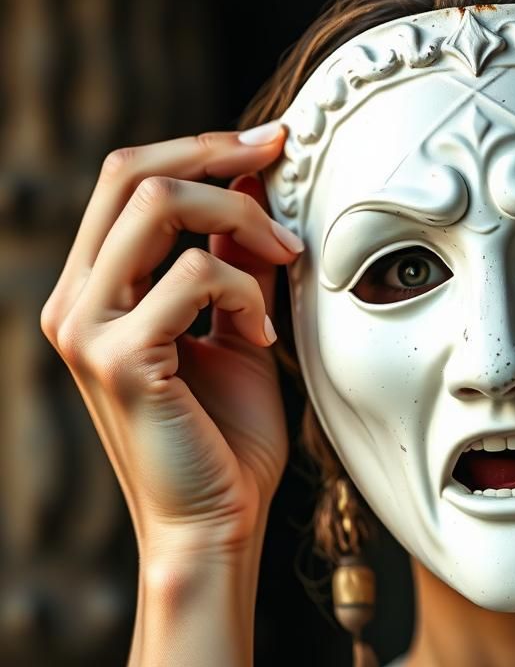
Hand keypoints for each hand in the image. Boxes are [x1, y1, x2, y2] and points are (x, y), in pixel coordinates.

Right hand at [40, 124, 301, 557]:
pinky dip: (248, 293)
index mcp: (95, 291)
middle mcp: (74, 301)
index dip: (200, 147)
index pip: (128, 181)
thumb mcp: (237, 332)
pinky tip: (267, 335)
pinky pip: (195, 278)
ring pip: (157, 208)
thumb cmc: (227, 439)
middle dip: (218, 160)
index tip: (270, 143)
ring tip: (288, 263)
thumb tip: (257, 187)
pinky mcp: (119, 358)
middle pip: (132, 174)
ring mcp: (86, 328)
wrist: (217, 523)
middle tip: (284, 169)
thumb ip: (237, 264)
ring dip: (242, 221)